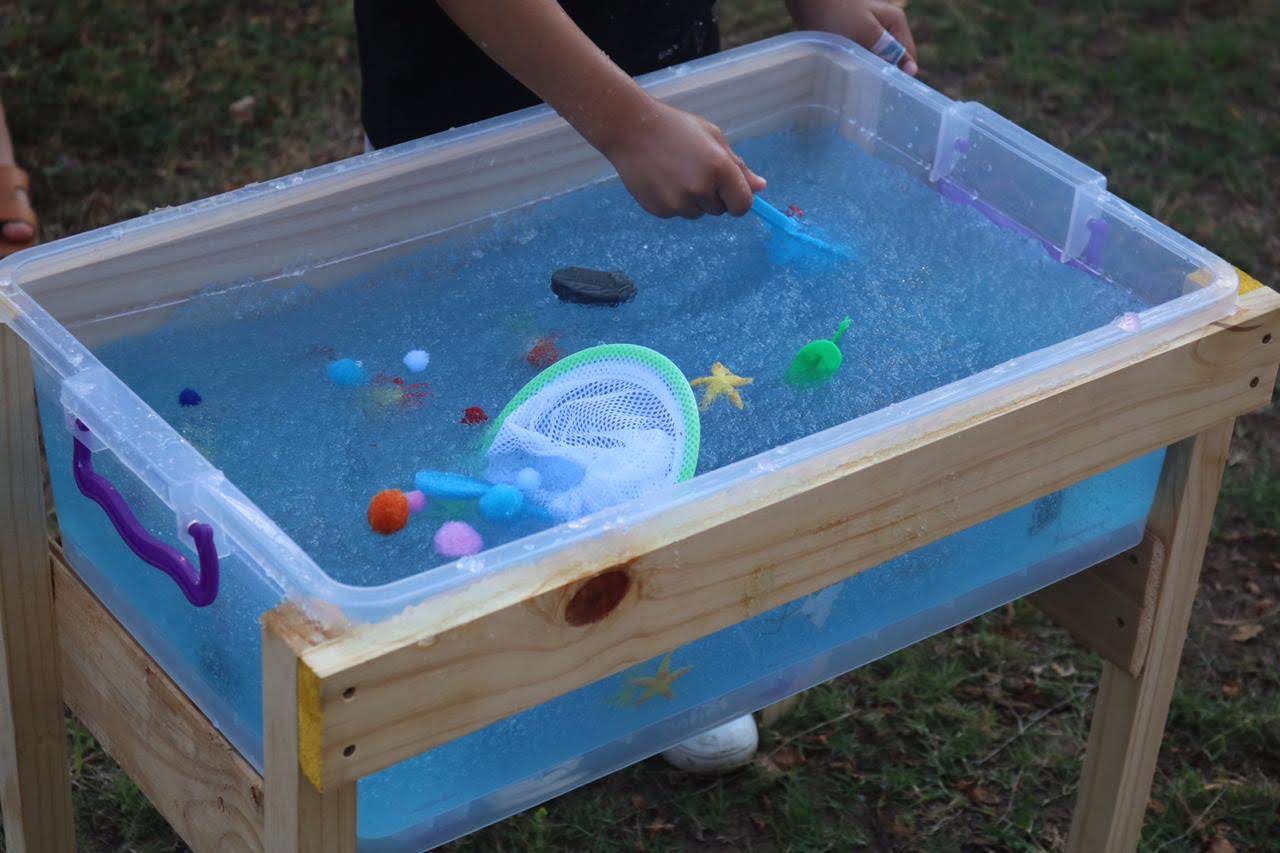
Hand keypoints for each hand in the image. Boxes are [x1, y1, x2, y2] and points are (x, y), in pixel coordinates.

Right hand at [598, 100, 766, 219]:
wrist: (630, 130)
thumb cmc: (676, 128)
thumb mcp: (713, 138)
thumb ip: (738, 166)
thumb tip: (760, 187)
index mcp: (719, 169)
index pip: (743, 205)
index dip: (739, 200)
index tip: (731, 192)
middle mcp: (700, 189)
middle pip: (720, 210)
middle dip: (713, 195)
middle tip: (694, 169)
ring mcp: (678, 202)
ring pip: (697, 212)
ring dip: (693, 199)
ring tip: (675, 172)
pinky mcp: (660, 210)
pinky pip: (676, 213)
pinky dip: (673, 201)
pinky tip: (662, 179)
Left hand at [787, 0, 918, 75]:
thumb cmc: (836, 12)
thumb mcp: (865, 33)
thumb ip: (888, 51)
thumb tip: (912, 70)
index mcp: (895, 23)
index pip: (908, 61)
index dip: (898, 78)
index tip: (881, 92)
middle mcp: (886, 27)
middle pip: (891, 62)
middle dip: (879, 75)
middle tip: (861, 85)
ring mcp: (870, 33)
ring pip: (874, 62)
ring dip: (864, 72)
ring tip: (849, 77)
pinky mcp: (854, 39)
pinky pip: (860, 59)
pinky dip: (853, 66)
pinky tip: (841, 71)